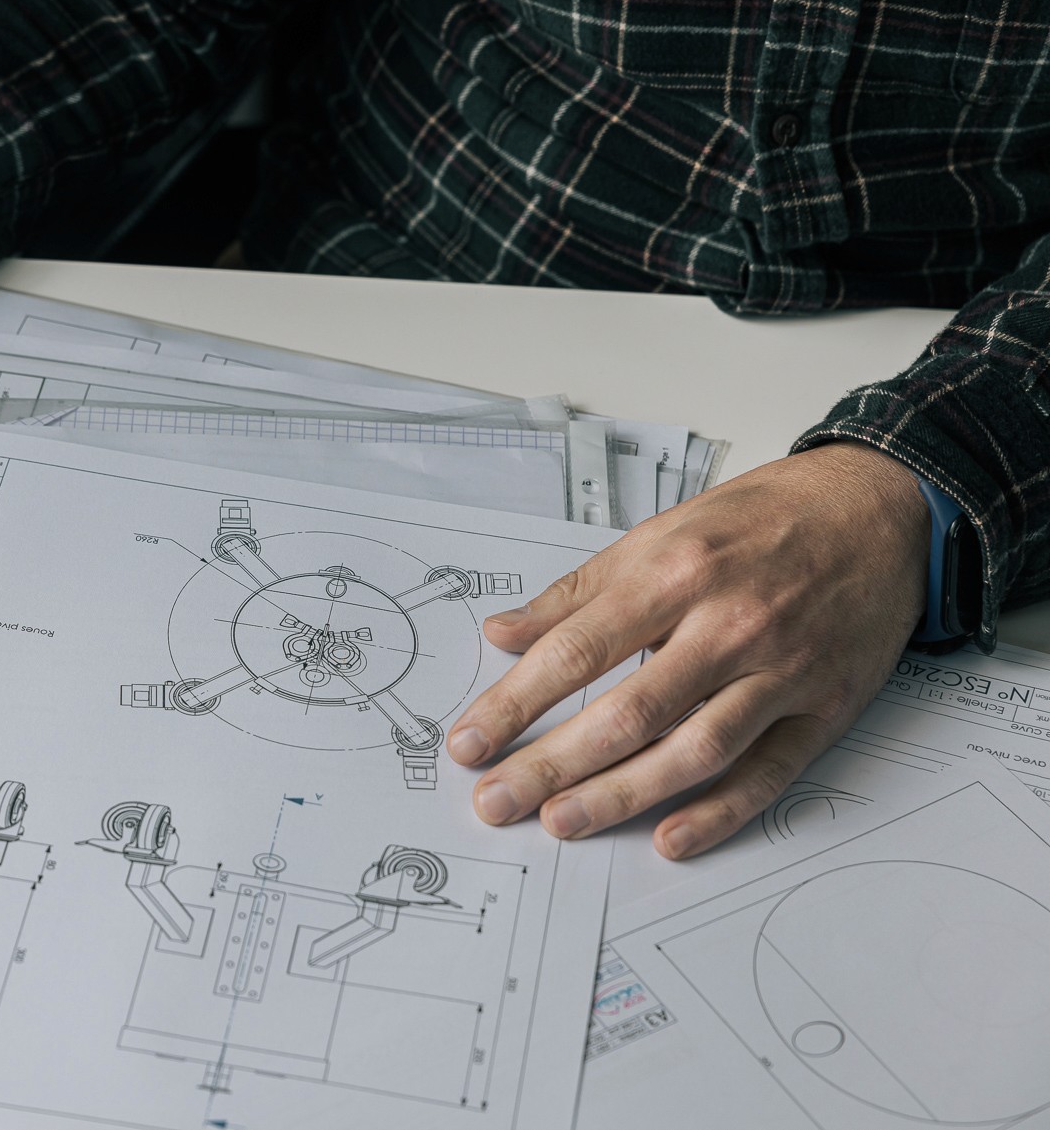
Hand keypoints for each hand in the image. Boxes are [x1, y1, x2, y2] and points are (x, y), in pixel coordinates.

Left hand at [447, 441, 930, 859]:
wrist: (880, 510)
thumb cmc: (761, 520)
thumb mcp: (658, 533)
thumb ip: (577, 593)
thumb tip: (501, 632)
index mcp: (674, 574)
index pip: (574, 651)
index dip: (514, 702)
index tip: (469, 742)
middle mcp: (727, 625)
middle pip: (625, 712)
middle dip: (551, 764)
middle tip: (495, 802)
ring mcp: (781, 671)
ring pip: (692, 751)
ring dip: (621, 796)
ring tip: (560, 823)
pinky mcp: (825, 709)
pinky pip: (767, 773)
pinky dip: (719, 814)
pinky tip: (669, 839)